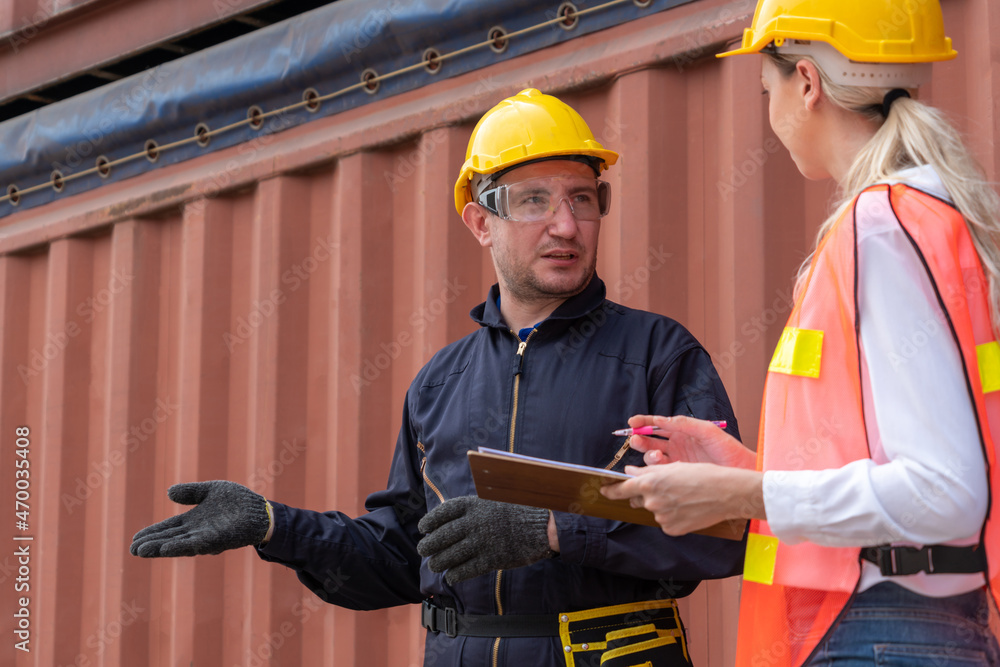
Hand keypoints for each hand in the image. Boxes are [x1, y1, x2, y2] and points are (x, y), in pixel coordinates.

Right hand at [130, 481, 270, 556]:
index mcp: (193, 521)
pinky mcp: (217, 540)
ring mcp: (206, 537)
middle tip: (132, 550)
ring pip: (178, 545)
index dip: (152, 534)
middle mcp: (196, 532)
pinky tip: (167, 549)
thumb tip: (169, 492)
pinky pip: (196, 544)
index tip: (134, 540)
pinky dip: (181, 547)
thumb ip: (191, 492)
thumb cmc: (237, 500)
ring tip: (142, 551)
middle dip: (151, 544)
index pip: (168, 528)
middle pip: (169, 539)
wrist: (259, 509)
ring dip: (161, 548)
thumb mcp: (210, 490)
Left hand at [416, 496, 553, 584]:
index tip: (423, 528)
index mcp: (474, 505)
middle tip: (423, 549)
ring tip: (434, 565)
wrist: (542, 526)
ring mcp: (481, 542)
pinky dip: (455, 574)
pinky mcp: (490, 560)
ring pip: (450, 556)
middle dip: (429, 545)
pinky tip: (450, 576)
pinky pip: (465, 570)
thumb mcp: (494, 500)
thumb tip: (452, 518)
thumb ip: (474, 508)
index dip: (430, 521)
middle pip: (442, 536)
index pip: (443, 513)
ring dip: (438, 562)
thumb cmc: (518, 511)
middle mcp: (474, 523)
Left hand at [601, 462, 762, 534]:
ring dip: (663, 505)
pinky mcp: (673, 529)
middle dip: (645, 495)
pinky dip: (673, 516)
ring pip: (655, 511)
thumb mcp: (673, 467)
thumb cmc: (702, 474)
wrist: (726, 493)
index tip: (603, 490)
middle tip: (664, 489)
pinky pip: (666, 522)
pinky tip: (687, 508)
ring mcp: (662, 517)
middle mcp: (652, 501)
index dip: (611, 490)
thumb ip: (648, 471)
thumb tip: (630, 471)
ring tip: (683, 497)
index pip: (622, 490)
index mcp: (650, 483)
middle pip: (639, 500)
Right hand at [628, 415, 755, 468]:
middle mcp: (677, 444)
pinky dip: (656, 469)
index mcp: (682, 431)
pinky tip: (662, 467)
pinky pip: (661, 471)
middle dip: (640, 439)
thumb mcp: (706, 430)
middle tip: (636, 440)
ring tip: (656, 455)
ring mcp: (677, 460)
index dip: (643, 422)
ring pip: (653, 456)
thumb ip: (684, 424)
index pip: (657, 424)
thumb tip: (661, 419)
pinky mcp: (679, 474)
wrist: (740, 470)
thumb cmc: (727, 448)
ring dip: (649, 454)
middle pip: (651, 440)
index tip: (632, 423)